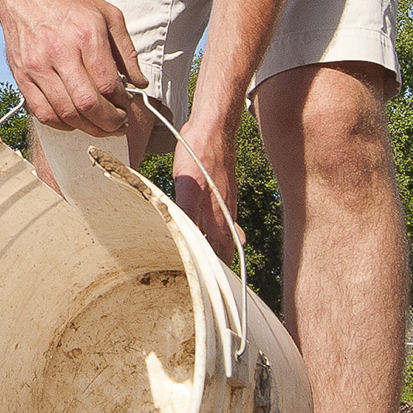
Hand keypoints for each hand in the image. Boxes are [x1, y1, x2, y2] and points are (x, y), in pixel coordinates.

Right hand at [0, 0, 143, 137]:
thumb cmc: (67, 3)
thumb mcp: (107, 15)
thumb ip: (126, 51)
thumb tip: (140, 82)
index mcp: (86, 36)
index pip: (108, 85)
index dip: (122, 104)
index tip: (127, 106)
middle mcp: (60, 53)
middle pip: (88, 104)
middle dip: (109, 123)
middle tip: (119, 124)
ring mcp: (38, 67)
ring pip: (66, 114)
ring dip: (88, 128)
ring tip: (100, 126)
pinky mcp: (22, 76)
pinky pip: (42, 113)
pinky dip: (62, 124)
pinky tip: (74, 121)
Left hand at [169, 104, 242, 266]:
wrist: (213, 128)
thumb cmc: (200, 154)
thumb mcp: (187, 186)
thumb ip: (187, 214)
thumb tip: (187, 240)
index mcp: (220, 219)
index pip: (223, 257)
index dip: (215, 274)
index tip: (202, 285)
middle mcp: (225, 215)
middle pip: (223, 250)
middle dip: (212, 265)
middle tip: (195, 276)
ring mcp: (224, 205)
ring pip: (220, 235)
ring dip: (209, 248)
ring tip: (193, 258)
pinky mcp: (219, 195)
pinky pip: (216, 220)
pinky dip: (207, 230)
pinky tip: (196, 227)